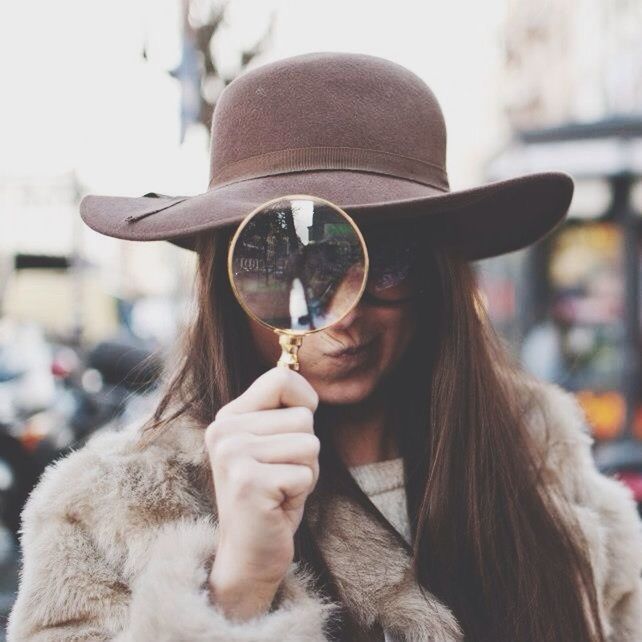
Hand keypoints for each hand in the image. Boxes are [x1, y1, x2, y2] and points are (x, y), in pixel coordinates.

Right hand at [204, 366, 319, 618]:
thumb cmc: (273, 493)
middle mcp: (224, 431)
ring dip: (306, 472)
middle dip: (306, 451)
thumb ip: (284, 411)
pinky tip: (277, 505)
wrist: (250, 553)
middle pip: (303, 417)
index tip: (295, 431)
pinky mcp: (247, 483)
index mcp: (229, 417)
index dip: (305, 402)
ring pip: (309, 444)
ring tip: (280, 488)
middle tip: (281, 475)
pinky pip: (305, 473)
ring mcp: (232, 456)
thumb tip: (303, 380)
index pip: (282, 378)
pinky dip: (302, 492)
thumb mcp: (275, 443)